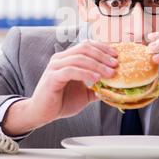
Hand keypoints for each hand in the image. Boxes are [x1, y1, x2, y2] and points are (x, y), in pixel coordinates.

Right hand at [0, 40, 117, 135]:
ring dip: (97, 64)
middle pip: (85, 49)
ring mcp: (55, 67)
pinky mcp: (52, 77)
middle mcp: (61, 59)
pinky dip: (86, 73)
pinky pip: (71, 71)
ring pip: (79, 58)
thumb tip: (115, 88)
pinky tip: (97, 78)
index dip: (103, 48)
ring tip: (110, 73)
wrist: (42, 113)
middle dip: (103, 55)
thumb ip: (97, 88)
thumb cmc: (62, 102)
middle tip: (116, 64)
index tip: (116, 56)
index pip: (87, 45)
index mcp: (68, 58)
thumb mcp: (85, 94)